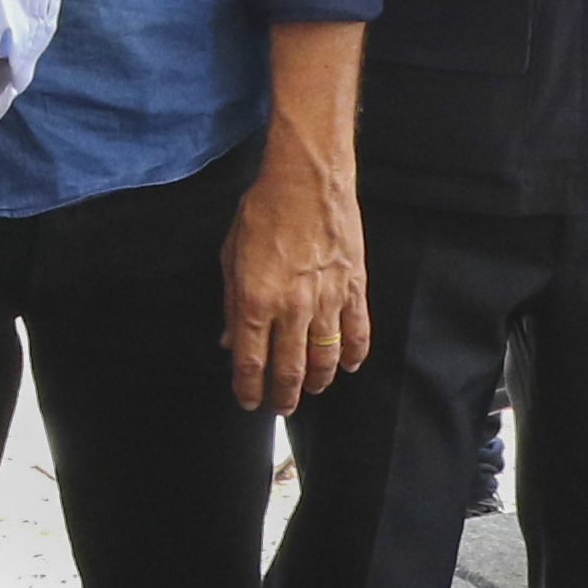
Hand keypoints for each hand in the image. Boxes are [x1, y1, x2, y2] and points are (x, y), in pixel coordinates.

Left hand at [221, 156, 364, 411]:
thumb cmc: (263, 210)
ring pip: (325, 358)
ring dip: (319, 381)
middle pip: (290, 369)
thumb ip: (232, 303)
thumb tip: (229, 340)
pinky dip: (354, 354)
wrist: (308, 178)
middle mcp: (292, 308)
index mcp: (256, 300)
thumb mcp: (232, 255)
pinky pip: (358, 332)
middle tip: (282, 408)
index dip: (249, 388)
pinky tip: (348, 366)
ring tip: (313, 391)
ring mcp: (327, 300)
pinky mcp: (354, 287)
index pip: (251, 361)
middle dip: (284, 396)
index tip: (248, 401)